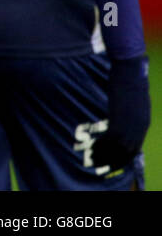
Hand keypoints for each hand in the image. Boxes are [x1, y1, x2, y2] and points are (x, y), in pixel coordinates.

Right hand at [91, 55, 149, 171]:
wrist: (130, 72)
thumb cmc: (131, 80)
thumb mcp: (135, 99)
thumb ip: (132, 110)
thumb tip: (125, 112)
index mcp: (143, 123)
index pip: (135, 147)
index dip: (124, 156)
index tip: (113, 161)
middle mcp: (138, 128)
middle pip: (127, 151)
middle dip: (114, 159)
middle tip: (101, 163)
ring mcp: (129, 125)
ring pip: (118, 148)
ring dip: (105, 155)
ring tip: (94, 157)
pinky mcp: (118, 120)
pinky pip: (110, 140)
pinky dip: (101, 146)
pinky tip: (93, 148)